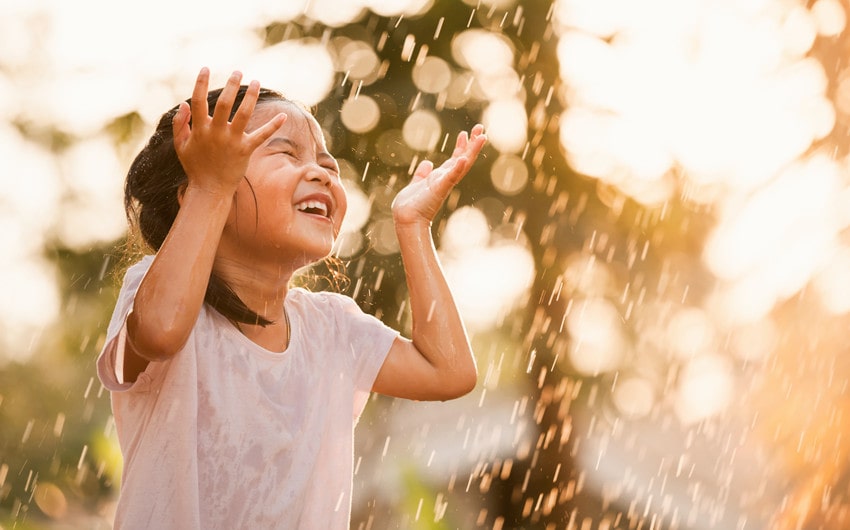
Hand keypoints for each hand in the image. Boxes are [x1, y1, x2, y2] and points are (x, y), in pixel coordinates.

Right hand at [172, 68, 284, 196]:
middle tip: (238, 71)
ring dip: (251, 97)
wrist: (210, 189)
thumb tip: (184, 104)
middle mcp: (217, 133)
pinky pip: (261, 136)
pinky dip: (273, 126)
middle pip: (225, 104)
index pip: (198, 101)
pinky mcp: (246, 150)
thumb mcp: (181, 146)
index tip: (205, 68)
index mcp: (200, 130)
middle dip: (231, 85)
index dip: (201, 83)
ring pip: (244, 114)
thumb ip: (180, 124)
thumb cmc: (195, 167)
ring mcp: (232, 141)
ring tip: (256, 82)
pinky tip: (283, 115)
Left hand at [392, 124, 486, 225]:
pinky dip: (457, 168)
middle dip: (472, 144)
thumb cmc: (411, 205)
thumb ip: (422, 174)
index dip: (461, 146)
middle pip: (463, 158)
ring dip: (472, 151)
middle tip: (481, 128)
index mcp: (441, 177)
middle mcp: (446, 179)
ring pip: (462, 164)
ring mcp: (444, 183)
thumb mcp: (417, 183)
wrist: (406, 219)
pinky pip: (450, 177)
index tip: (465, 133)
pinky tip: (462, 158)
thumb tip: (427, 163)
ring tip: (481, 137)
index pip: (455, 158)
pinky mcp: (439, 188)